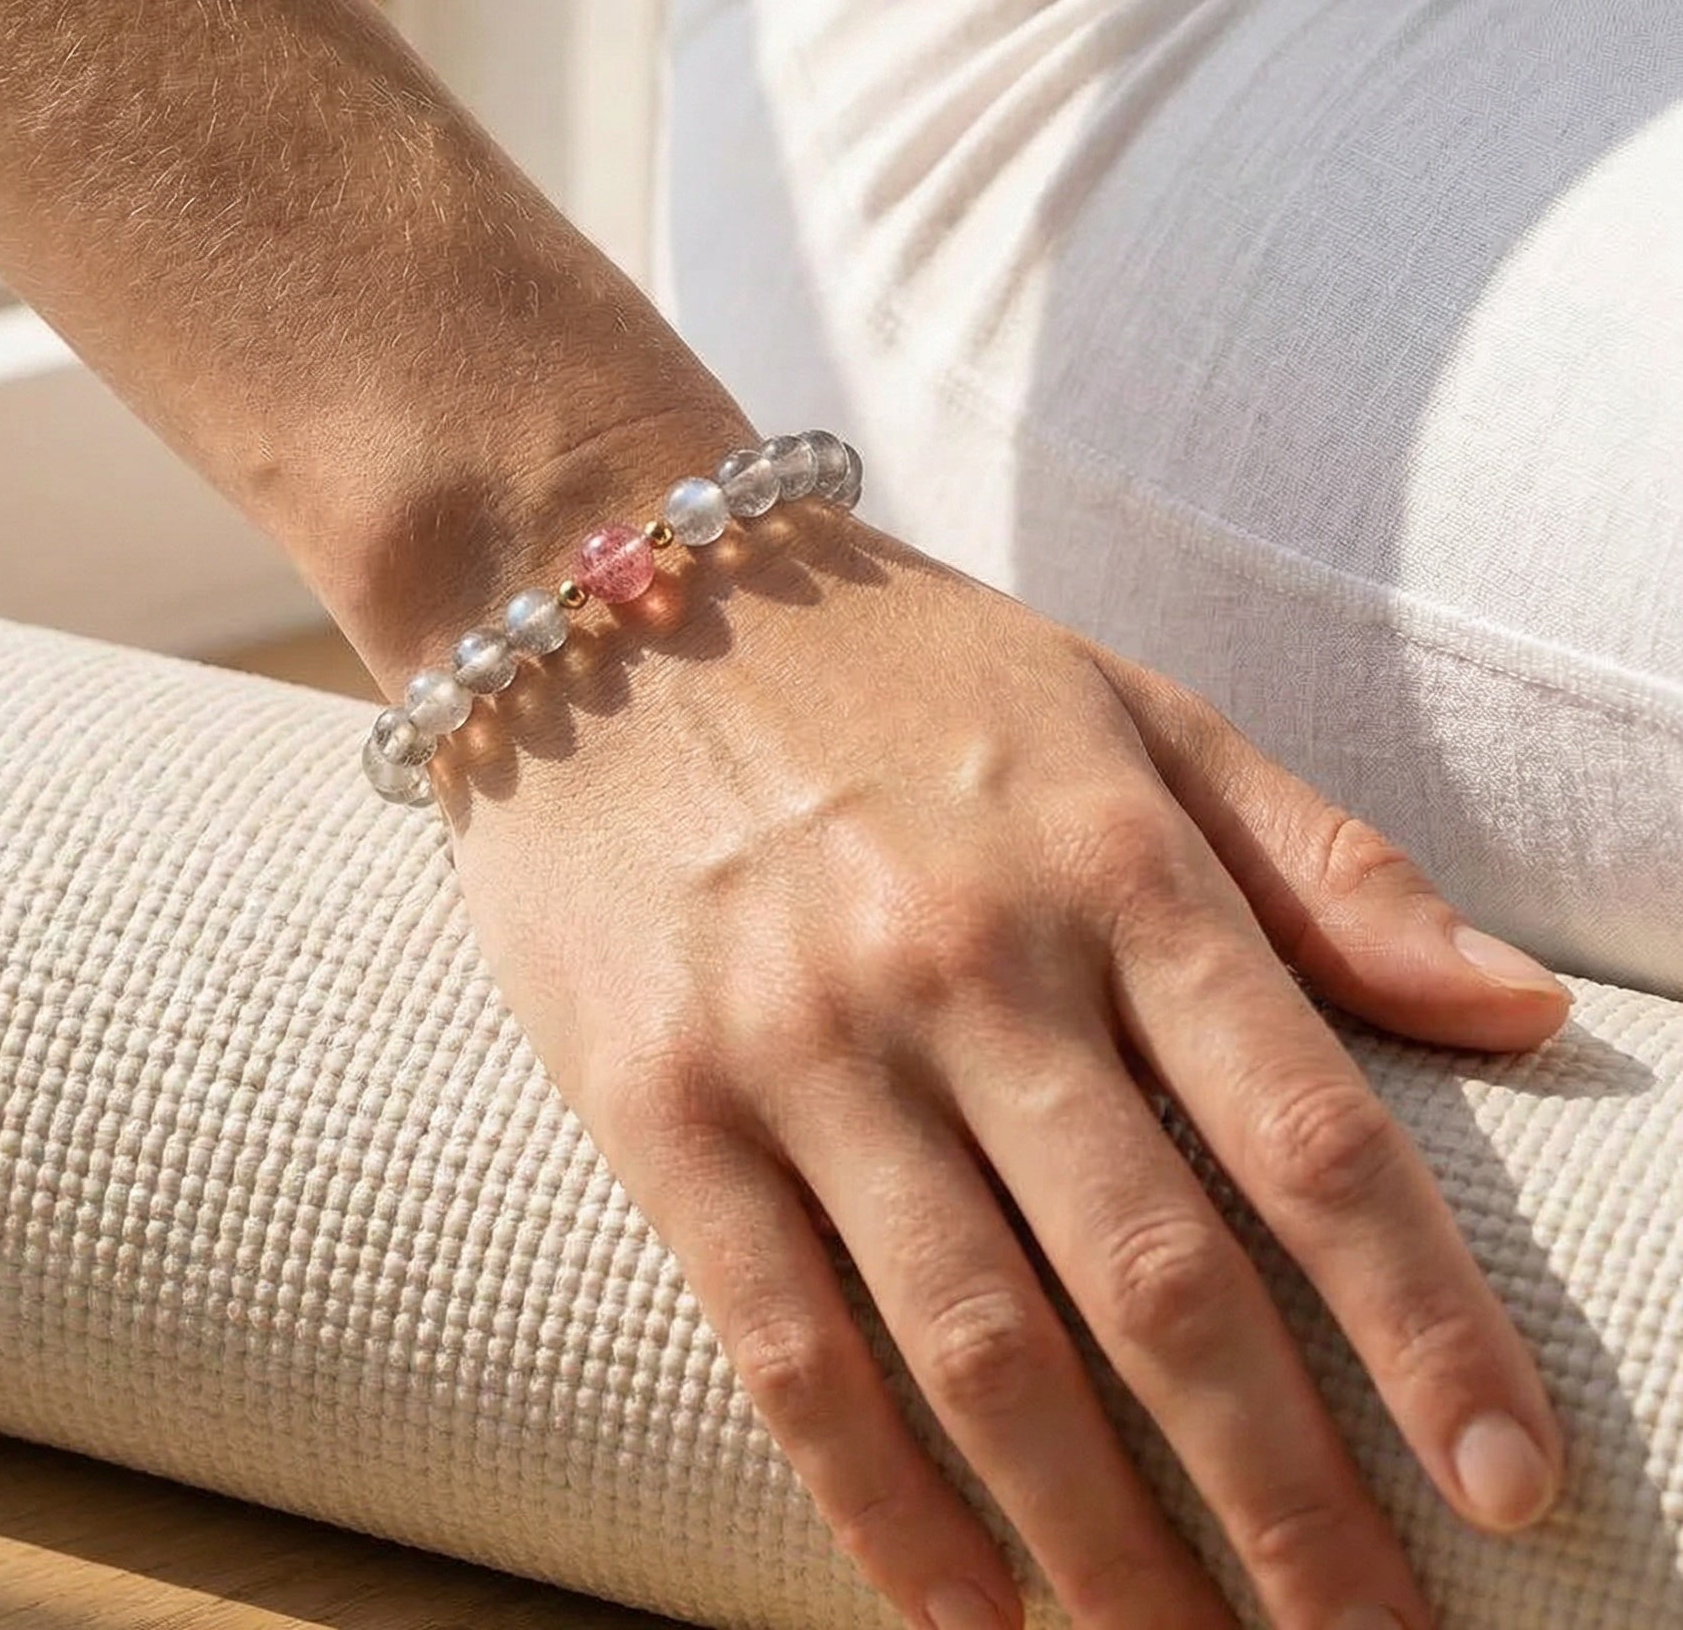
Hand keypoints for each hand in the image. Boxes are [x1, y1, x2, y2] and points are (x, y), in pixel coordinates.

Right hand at [433, 502, 1568, 1629]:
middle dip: (1291, 1503)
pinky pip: (787, 1344)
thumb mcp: (1122, 707)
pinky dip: (883, 1505)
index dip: (1428, 1332)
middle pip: (1161, 1283)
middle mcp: (963, 958)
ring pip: (981, 1348)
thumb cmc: (893, 663)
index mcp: (1106, 857)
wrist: (606, 594)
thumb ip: (1316, 863)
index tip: (1514, 1490)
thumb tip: (1517, 1018)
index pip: (1307, 1137)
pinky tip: (968, 1613)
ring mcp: (800, 1038)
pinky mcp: (658, 1098)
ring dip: (1104, 1551)